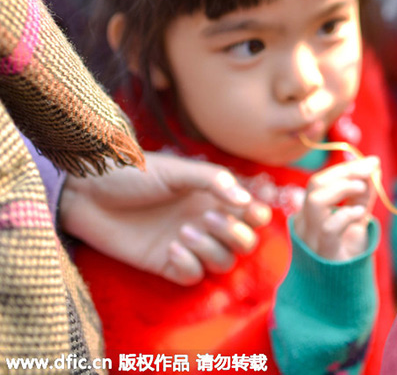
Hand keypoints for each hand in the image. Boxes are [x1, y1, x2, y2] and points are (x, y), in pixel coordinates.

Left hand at [59, 152, 271, 285]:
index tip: (243, 208)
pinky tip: (171, 248)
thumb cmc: (134, 173)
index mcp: (215, 197)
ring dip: (211, 250)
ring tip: (183, 232)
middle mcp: (207, 221)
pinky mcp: (165, 263)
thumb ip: (214, 181)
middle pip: (245, 243)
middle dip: (235, 235)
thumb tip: (246, 201)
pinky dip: (189, 266)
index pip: (254, 215)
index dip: (257, 216)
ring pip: (223, 262)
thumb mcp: (177, 170)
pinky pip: (193, 276)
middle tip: (209, 218)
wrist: (88, 192)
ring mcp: (188, 244)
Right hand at [293, 157, 378, 259]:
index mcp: (307, 213)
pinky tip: (361, 213)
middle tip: (371, 169)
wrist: (343, 291)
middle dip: (346, 172)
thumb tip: (373, 165)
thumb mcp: (356, 218)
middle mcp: (303, 223)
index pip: (319, 181)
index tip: (371, 161)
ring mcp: (310, 239)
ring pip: (316, 201)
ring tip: (363, 189)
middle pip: (316, 184)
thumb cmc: (347, 253)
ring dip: (344, 188)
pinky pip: (329, 228)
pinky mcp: (324, 253)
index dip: (345, 168)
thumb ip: (362, 194)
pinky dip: (347, 214)